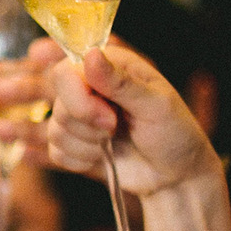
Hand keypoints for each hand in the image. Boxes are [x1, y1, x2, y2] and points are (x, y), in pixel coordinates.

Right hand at [12, 40, 218, 197]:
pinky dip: (79, 160)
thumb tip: (90, 55)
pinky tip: (101, 158)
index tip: (107, 119)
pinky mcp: (73, 143)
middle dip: (87, 127)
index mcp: (109, 68)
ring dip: (86, 146)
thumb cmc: (175, 134)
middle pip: (58, 105)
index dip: (78, 99)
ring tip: (113, 144)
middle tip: (116, 131)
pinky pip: (55, 152)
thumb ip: (121, 82)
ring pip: (55, 131)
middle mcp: (89, 88)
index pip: (65, 73)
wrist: (175, 175)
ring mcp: (79, 117)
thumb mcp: (157, 105)